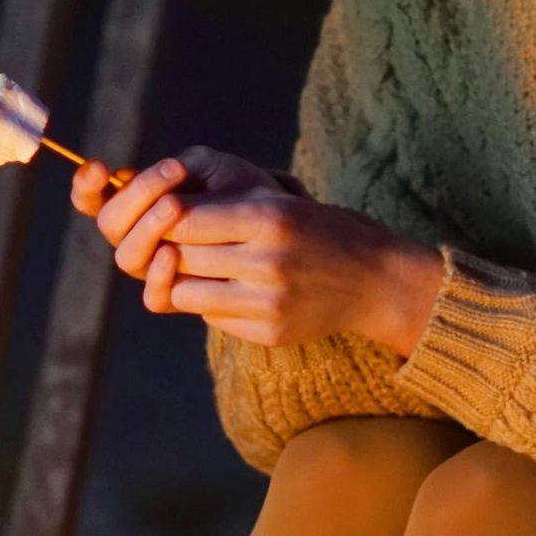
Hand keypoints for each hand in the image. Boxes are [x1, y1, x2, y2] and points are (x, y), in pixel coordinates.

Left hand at [72, 150, 441, 356]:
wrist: (375, 281)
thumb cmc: (319, 231)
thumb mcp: (279, 203)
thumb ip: (223, 207)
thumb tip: (160, 213)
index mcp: (269, 218)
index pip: (184, 219)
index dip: (164, 218)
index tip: (162, 217)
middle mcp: (267, 261)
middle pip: (181, 257)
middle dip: (169, 249)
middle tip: (171, 243)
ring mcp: (268, 302)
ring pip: (186, 294)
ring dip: (184, 281)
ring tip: (200, 268)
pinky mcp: (269, 332)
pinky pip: (212, 318)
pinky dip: (211, 304)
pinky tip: (232, 290)